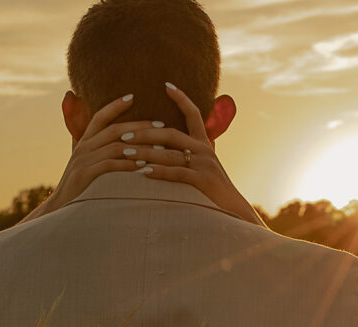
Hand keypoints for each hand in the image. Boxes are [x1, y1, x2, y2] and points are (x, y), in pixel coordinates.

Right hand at [20, 95, 163, 223]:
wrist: (59, 209)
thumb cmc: (77, 188)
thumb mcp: (82, 164)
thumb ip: (93, 151)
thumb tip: (114, 144)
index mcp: (83, 142)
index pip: (99, 117)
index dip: (115, 106)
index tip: (132, 96)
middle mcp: (83, 147)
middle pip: (114, 130)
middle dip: (139, 126)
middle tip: (160, 125)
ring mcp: (84, 160)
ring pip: (115, 146)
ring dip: (139, 146)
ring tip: (159, 147)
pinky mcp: (85, 175)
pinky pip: (110, 165)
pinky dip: (128, 164)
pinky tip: (144, 165)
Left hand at [116, 83, 266, 226]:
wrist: (234, 211)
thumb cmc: (214, 191)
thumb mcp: (205, 167)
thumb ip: (191, 155)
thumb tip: (173, 148)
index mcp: (203, 143)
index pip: (193, 113)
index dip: (181, 98)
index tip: (166, 85)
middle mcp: (204, 149)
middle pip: (170, 133)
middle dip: (145, 132)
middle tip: (123, 135)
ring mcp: (204, 164)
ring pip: (169, 153)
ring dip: (145, 152)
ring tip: (125, 153)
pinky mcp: (203, 180)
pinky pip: (177, 173)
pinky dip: (159, 172)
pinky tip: (143, 172)